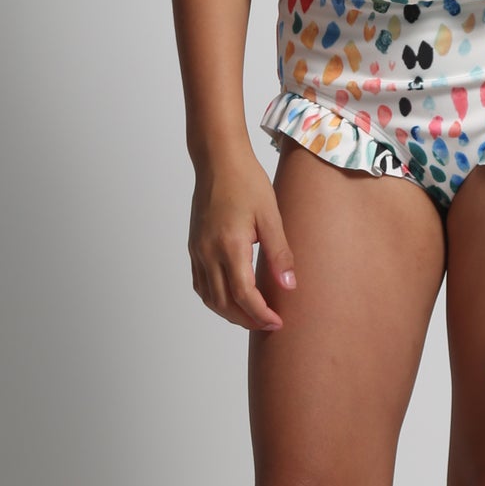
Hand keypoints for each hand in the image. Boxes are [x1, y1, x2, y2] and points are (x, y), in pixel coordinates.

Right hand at [188, 153, 296, 330]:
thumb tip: (289, 286)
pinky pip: (200, 284)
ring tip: (253, 315)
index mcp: (230, 246)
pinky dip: (215, 299)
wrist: (218, 161)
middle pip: (224, 303)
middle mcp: (209, 253)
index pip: (244, 295)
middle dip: (247, 320)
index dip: (261, 314)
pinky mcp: (194, 248)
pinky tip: (232, 298)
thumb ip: (280, 253)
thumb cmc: (246, 182)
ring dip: (230, 313)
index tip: (278, 322)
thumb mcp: (271, 216)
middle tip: (269, 323)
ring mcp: (198, 252)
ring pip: (209, 298)